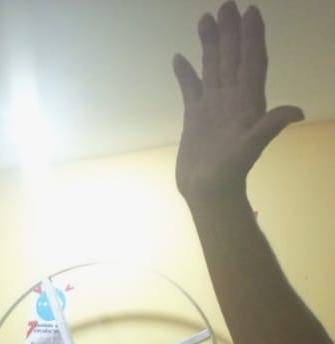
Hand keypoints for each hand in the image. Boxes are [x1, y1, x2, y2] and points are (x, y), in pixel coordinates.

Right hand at [172, 2, 303, 201]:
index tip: (250, 12)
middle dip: (231, 31)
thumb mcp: (251, 147)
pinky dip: (185, 73)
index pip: (252, 61)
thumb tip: (296, 111)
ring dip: (210, 43)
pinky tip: (179, 57)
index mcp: (248, 101)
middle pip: (233, 57)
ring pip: (213, 67)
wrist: (209, 192)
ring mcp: (214, 105)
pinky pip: (191, 88)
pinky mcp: (195, 116)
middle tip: (226, 5)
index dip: (253, 37)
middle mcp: (233, 98)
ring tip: (205, 19)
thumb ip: (270, 126)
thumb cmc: (230, 172)